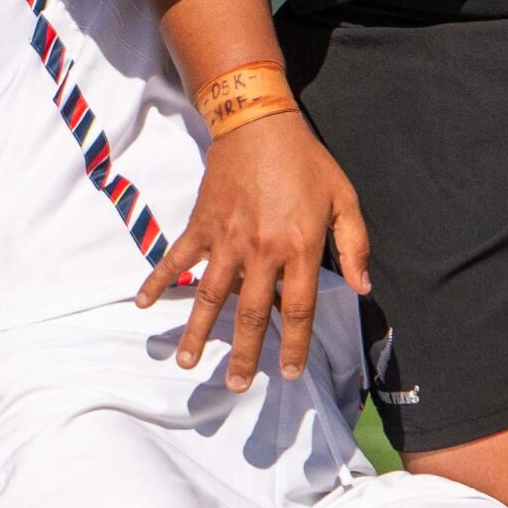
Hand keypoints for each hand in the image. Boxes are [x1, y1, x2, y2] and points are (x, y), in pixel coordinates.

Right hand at [135, 110, 368, 392]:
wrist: (258, 121)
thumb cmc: (306, 161)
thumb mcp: (344, 198)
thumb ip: (356, 245)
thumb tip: (364, 288)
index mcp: (299, 247)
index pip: (296, 309)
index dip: (293, 345)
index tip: (288, 373)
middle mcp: (260, 250)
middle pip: (250, 314)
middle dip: (243, 355)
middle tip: (236, 386)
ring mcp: (226, 238)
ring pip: (210, 295)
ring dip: (197, 331)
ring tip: (187, 362)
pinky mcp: (202, 224)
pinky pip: (177, 258)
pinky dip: (158, 280)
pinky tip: (143, 304)